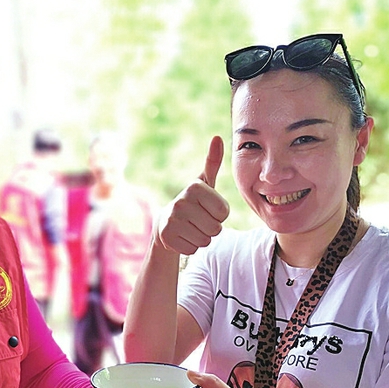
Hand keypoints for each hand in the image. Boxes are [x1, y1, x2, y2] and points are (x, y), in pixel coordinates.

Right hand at [155, 136, 229, 254]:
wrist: (165, 224)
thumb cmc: (192, 202)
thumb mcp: (204, 183)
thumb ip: (213, 161)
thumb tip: (218, 137)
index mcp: (194, 188)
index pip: (224, 213)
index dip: (219, 215)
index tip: (207, 209)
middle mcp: (181, 202)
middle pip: (216, 228)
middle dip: (211, 228)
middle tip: (198, 220)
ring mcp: (172, 221)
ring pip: (205, 241)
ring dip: (202, 238)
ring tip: (190, 228)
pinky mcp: (167, 238)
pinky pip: (193, 249)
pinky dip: (190, 246)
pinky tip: (182, 236)